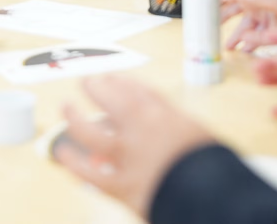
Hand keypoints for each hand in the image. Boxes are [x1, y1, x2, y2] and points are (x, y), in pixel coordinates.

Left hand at [56, 76, 213, 217]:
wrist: (213, 197)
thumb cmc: (212, 166)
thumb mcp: (198, 134)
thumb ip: (176, 124)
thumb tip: (162, 121)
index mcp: (163, 116)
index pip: (136, 91)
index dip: (121, 83)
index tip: (112, 78)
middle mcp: (140, 129)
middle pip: (110, 100)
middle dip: (96, 88)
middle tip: (87, 82)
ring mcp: (127, 156)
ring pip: (90, 132)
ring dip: (75, 117)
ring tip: (66, 107)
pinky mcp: (121, 184)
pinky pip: (89, 172)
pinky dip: (74, 162)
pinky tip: (63, 152)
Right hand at [219, 0, 276, 50]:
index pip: (230, 6)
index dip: (220, 13)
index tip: (210, 21)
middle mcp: (256, 9)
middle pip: (240, 23)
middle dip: (230, 31)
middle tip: (218, 39)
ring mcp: (265, 20)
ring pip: (249, 33)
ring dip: (239, 41)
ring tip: (229, 49)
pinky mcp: (273, 31)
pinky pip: (260, 41)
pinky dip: (251, 46)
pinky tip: (243, 51)